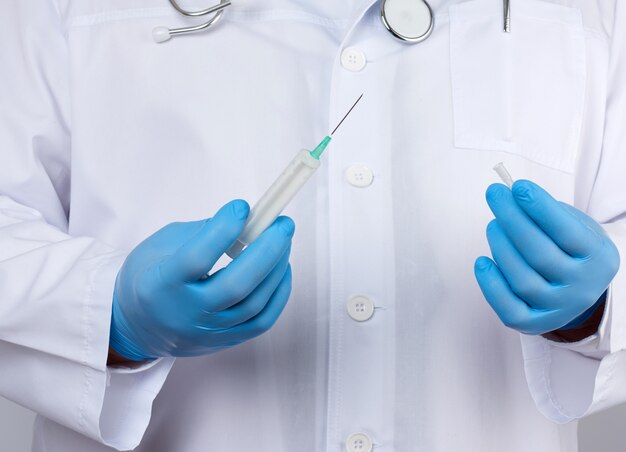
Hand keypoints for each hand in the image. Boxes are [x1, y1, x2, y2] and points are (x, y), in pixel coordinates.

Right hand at [109, 199, 293, 360]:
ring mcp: (207, 331)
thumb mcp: (161, 245)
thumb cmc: (151, 277)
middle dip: (266, 251)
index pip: (196, 258)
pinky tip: (281, 269)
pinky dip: (278, 293)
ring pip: (254, 304)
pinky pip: (262, 321)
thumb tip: (245, 221)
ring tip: (283, 241)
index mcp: (161, 285)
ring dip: (276, 268)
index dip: (223, 230)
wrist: (138, 326)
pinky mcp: (225, 341)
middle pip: (235, 286)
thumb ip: (201, 233)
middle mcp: (185, 313)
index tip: (242, 207)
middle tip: (282, 224)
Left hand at [474, 180, 619, 334]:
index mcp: (598, 259)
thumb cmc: (570, 250)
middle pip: (540, 254)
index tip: (518, 186)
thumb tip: (512, 196)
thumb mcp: (576, 227)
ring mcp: (558, 308)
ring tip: (493, 225)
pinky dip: (491, 285)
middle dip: (513, 219)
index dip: (541, 208)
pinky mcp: (535, 323)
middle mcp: (582, 287)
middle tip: (495, 195)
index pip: (567, 231)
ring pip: (522, 279)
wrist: (579, 289)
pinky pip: (509, 309)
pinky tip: (481, 262)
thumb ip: (549, 214)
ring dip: (501, 247)